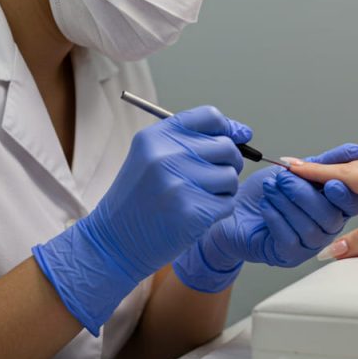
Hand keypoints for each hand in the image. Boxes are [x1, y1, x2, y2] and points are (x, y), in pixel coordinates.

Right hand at [33, 106, 250, 333]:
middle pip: (226, 147)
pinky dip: (218, 211)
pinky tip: (196, 216)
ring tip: (198, 199)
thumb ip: (189, 142)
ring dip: (223, 190)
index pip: (209, 117)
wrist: (114, 242)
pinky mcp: (192, 211)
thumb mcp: (150, 158)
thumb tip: (243, 133)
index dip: (229, 127)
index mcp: (156, 136)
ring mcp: (179, 183)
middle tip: (211, 179)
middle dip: (228, 163)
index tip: (238, 137)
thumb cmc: (138, 200)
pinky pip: (227, 203)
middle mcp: (167, 154)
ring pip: (230, 177)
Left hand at [172, 144, 357, 291]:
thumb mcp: (295, 171)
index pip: (352, 205)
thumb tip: (355, 150)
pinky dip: (277, 218)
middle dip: (306, 194)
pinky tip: (266, 206)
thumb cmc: (264, 193)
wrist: (232, 211)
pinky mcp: (287, 256)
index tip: (330, 182)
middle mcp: (324, 229)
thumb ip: (323, 162)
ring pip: (310, 229)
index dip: (345, 194)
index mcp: (331, 207)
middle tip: (283, 178)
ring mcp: (307, 246)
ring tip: (271, 188)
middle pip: (331, 217)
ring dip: (288, 204)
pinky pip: (290, 240)